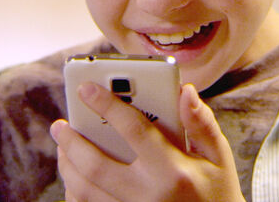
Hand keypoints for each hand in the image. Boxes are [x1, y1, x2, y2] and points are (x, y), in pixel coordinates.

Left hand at [50, 82, 244, 201]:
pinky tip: (75, 175)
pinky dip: (75, 191)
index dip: (107, 105)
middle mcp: (148, 196)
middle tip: (60, 124)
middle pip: (96, 166)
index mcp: (173, 171)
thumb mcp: (219, 158)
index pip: (134, 131)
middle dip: (72, 142)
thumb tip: (185, 90)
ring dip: (68, 166)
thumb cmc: (217, 192)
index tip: (86, 88)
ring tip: (63, 146)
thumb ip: (201, 123)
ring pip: (85, 191)